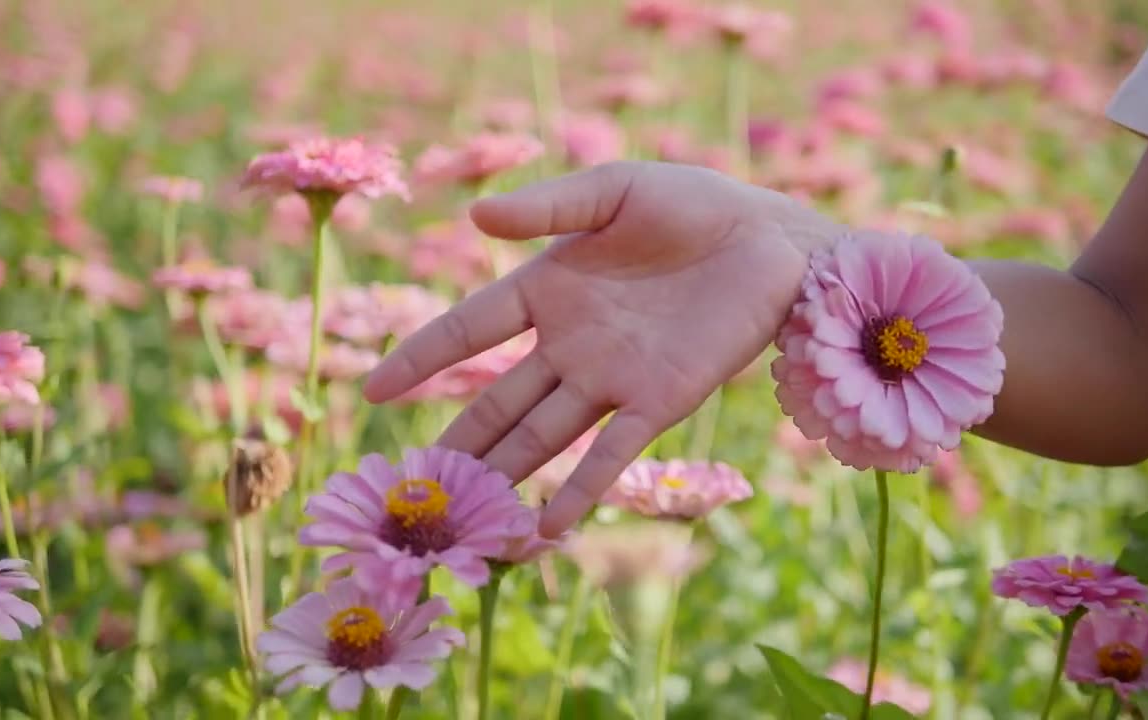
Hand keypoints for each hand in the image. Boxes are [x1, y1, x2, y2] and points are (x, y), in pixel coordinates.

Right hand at [364, 161, 840, 535]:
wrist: (773, 241)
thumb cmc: (693, 206)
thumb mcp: (614, 192)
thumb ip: (548, 208)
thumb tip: (474, 216)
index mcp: (549, 289)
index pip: (469, 328)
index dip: (422, 357)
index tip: (374, 390)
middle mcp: (570, 344)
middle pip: (497, 400)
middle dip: (458, 440)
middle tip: (414, 484)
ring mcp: (610, 378)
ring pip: (541, 435)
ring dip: (504, 473)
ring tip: (463, 515)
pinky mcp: (657, 402)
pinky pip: (609, 453)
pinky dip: (578, 490)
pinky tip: (545, 529)